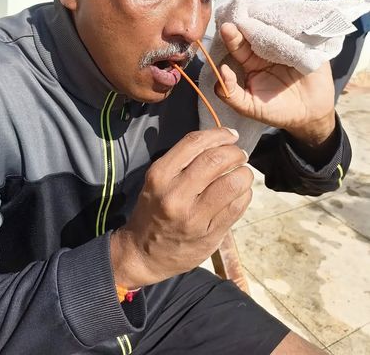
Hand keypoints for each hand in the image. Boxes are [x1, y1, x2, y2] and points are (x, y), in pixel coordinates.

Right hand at [110, 128, 252, 288]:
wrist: (142, 254)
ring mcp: (194, 217)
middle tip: (240, 154)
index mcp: (160, 176)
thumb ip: (182, 161)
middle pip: (216, 160)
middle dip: (235, 152)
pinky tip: (240, 192)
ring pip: (233, 183)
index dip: (218, 134)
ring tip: (242, 173)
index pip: (194, 143)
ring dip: (244, 173)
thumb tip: (218, 141)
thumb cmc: (152, 211)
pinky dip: (245, 194)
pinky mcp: (210, 234)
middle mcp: (176, 195)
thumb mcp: (156, 181)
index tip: (230, 134)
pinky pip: (237, 206)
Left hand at [217, 22, 335, 145]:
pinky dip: (291, 23)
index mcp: (249, 61)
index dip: (231, 38)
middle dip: (246, 24)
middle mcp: (264, 49)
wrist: (311, 114)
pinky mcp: (304, 43)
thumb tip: (221, 71)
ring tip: (259, 14)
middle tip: (241, 17)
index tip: (227, 29)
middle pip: (254, 32)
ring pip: (274, 27)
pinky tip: (283, 18)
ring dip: (267, 20)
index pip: (237, 46)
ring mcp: (284, 43)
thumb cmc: (277, 110)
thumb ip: (230, 94)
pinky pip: (297, 31)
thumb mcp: (249, 107)